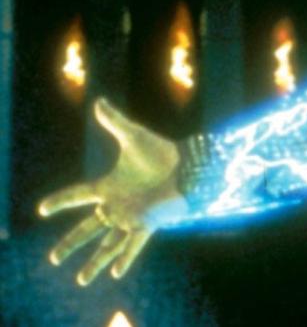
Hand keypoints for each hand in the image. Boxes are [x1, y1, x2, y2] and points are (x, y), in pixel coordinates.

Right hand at [37, 97, 189, 285]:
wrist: (189, 164)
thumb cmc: (161, 152)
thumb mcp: (133, 136)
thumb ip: (115, 122)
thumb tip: (100, 101)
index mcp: (109, 186)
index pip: (78, 195)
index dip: (60, 201)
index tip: (42, 209)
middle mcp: (118, 205)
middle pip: (88, 228)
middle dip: (71, 243)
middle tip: (53, 258)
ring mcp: (132, 216)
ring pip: (108, 243)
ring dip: (95, 261)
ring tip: (81, 280)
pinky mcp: (149, 223)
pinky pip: (134, 244)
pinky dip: (125, 258)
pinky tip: (116, 273)